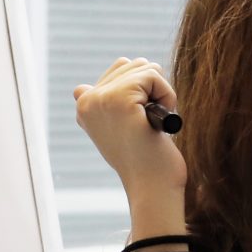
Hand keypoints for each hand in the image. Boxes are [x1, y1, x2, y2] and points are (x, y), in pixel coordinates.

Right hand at [71, 57, 187, 236]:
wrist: (153, 187)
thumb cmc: (146, 160)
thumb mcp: (121, 127)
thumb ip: (106, 104)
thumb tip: (85, 85)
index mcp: (85, 106)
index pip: (120, 68)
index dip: (142, 90)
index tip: (138, 123)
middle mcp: (87, 100)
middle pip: (133, 64)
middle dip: (153, 89)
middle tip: (149, 123)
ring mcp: (101, 98)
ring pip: (145, 68)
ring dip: (161, 93)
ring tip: (153, 123)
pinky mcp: (119, 99)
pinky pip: (154, 76)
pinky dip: (167, 96)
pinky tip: (158, 122)